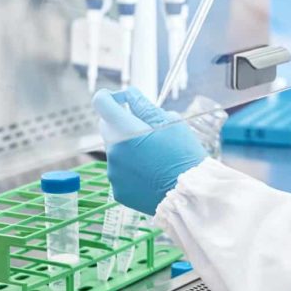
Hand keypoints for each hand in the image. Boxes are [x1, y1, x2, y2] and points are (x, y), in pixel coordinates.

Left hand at [93, 88, 206, 215]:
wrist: (190, 195)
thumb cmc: (184, 156)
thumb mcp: (171, 123)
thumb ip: (145, 107)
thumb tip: (130, 96)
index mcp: (126, 131)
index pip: (101, 103)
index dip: (110, 96)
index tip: (123, 100)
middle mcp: (114, 152)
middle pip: (107, 127)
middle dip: (122, 123)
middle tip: (146, 130)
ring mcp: (114, 173)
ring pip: (115, 151)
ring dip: (128, 148)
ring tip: (154, 157)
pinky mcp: (118, 190)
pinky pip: (120, 172)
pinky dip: (131, 169)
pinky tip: (151, 173)